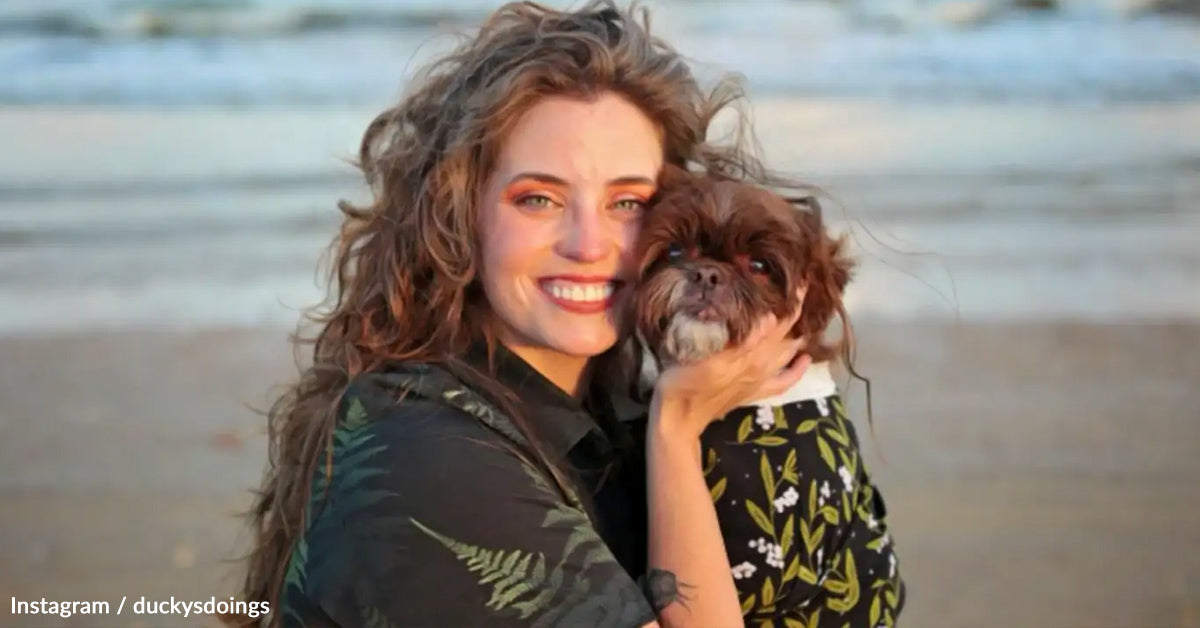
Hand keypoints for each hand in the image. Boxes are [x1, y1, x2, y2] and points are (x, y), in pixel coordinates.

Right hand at [650, 289, 810, 440]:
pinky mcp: (754, 391)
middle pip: (789, 334)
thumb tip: (771, 319)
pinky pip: (784, 381)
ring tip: (805, 316)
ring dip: (800, 335)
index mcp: (752, 353)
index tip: (804, 277)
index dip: (795, 300)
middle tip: (802, 289)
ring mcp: (760, 379)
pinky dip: (797, 370)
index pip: (782, 320)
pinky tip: (804, 359)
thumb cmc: (684, 382)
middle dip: (798, 312)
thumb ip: (742, 340)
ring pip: (789, 353)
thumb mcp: (707, 357)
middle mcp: (762, 365)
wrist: (679, 417)